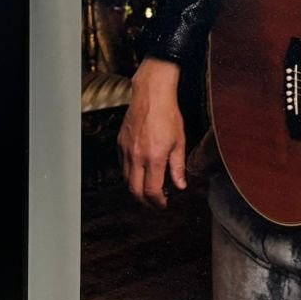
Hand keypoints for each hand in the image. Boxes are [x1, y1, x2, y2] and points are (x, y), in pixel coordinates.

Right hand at [117, 58, 186, 207]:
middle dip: (145, 201)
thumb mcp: (179, 142)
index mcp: (154, 157)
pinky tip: (140, 173)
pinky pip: (122, 166)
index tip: (163, 204)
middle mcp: (137, 156)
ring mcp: (126, 150)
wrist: (151, 96)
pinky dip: (130, 174)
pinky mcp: (120, 144)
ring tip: (149, 189)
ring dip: (136, 189)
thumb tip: (180, 185)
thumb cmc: (168, 115)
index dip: (157, 202)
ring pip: (126, 179)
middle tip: (155, 203)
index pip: (152, 190)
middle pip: (135, 190)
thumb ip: (178, 166)